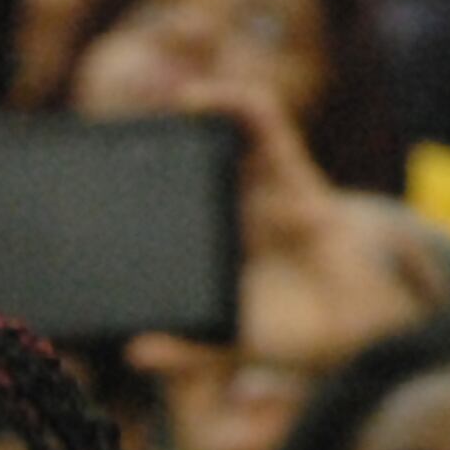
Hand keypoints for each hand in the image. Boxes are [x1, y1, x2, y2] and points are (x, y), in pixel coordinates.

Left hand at [123, 84, 446, 449]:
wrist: (356, 326)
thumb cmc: (289, 331)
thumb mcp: (227, 345)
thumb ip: (184, 349)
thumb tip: (135, 351)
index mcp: (208, 243)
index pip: (165, 206)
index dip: (134, 190)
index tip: (93, 182)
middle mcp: (230, 207)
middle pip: (187, 161)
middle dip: (156, 139)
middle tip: (118, 133)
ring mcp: (258, 185)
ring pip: (220, 132)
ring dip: (191, 109)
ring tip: (157, 102)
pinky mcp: (290, 171)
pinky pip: (263, 124)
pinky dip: (236, 103)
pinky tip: (201, 97)